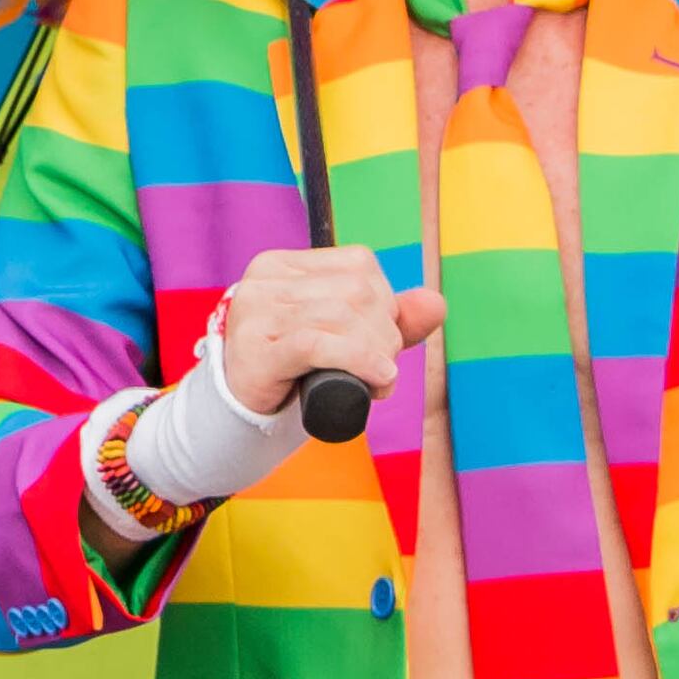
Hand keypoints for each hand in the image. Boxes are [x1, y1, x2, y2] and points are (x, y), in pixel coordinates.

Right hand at [212, 248, 441, 417]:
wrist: (242, 414)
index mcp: (281, 265)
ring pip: (341, 317)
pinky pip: (318, 344)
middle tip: (382, 369)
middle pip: (355, 291)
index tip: (382, 340)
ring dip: (376, 353)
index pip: (358, 265)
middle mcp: (264, 280)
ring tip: (378, 380)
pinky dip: (358, 359)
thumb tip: (436, 302)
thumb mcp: (344, 339)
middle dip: (385, 334)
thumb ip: (389, 320)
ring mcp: (255, 312)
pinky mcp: (253, 349)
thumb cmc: (293, 370)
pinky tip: (378, 378)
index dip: (386, 303)